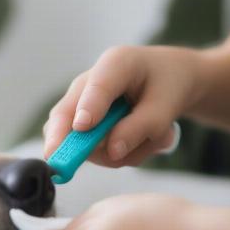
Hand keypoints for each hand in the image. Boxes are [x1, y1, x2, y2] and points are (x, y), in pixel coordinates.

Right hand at [43, 45, 204, 165]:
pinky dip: (113, 155)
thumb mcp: (166, 106)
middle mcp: (87, 83)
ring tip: (148, 140)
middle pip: (64, 114)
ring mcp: (79, 106)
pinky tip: (134, 142)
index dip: (88, 107)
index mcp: (115, 64)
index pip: (98, 85)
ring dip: (112, 153)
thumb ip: (140, 127)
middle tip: (60, 166)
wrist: (169, 81)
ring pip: (77, 141)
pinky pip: (88, 152)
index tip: (82, 127)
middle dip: (61, 140)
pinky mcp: (79, 127)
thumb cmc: (168, 86)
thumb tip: (112, 151)